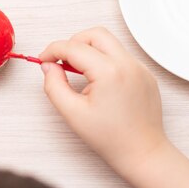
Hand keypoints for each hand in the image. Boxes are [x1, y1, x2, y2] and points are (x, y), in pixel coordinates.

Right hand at [39, 28, 188, 187]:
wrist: (143, 153)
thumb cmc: (110, 138)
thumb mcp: (72, 113)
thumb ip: (54, 85)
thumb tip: (49, 66)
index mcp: (109, 72)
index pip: (73, 47)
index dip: (53, 51)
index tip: (43, 60)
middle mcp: (128, 64)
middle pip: (94, 34)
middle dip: (73, 42)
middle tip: (62, 61)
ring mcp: (140, 68)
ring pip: (109, 43)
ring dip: (89, 50)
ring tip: (79, 72)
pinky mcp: (145, 74)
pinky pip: (120, 56)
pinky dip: (104, 60)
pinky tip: (98, 81)